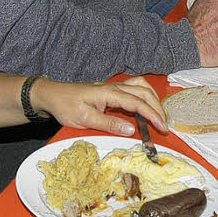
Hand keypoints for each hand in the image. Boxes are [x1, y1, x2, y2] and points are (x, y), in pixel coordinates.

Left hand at [30, 75, 167, 134]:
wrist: (53, 94)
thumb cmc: (66, 105)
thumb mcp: (84, 119)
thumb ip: (109, 124)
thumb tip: (131, 129)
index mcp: (110, 93)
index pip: (138, 103)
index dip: (153, 116)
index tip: (162, 128)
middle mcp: (115, 87)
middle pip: (145, 93)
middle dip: (158, 108)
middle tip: (165, 125)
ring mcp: (114, 86)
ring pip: (142, 87)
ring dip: (154, 99)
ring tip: (160, 115)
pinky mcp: (112, 89)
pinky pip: (135, 88)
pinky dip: (146, 96)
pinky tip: (147, 106)